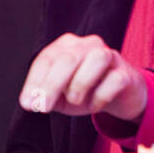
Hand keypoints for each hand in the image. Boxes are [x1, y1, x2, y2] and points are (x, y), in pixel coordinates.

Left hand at [18, 34, 147, 121]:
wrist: (121, 96)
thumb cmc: (87, 91)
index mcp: (67, 46)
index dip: (35, 81)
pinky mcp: (125, 72)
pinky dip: (101, 96)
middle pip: (68, 58)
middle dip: (52, 85)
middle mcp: (88, 45)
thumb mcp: (61, 95)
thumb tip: (31, 102)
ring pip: (96, 59)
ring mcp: (109, 56)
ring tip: (75, 101)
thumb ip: (46, 95)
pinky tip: (94, 105)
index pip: (47, 59)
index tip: (27, 103)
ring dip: (80, 83)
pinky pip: (114, 80)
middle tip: (43, 107)